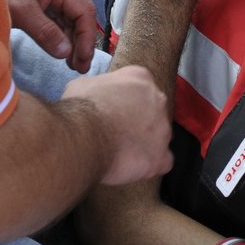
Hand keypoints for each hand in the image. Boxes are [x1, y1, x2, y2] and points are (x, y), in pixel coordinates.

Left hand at [0, 0, 97, 73]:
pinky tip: (62, 53)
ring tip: (72, 65)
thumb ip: (45, 32)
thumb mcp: (22, 11)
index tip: (83, 60)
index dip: (87, 38)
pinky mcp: (46, 3)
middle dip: (82, 43)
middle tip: (80, 68)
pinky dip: (62, 38)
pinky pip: (60, 22)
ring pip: (72, 22)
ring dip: (74, 43)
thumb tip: (66, 53)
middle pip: (81, 18)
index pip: (85, 12)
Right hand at [64, 65, 173, 186]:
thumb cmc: (80, 110)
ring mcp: (163, 129)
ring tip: (121, 152)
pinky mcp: (161, 156)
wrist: (83, 138)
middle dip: (139, 121)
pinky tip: (132, 166)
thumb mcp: (84, 84)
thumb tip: (97, 94)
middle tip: (117, 132)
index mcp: (141, 78)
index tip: (113, 110)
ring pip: (160, 137)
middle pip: (154, 111)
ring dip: (144, 143)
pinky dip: (150, 165)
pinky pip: (163, 162)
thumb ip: (100, 87)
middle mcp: (159, 100)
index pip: (140, 87)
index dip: (126, 101)